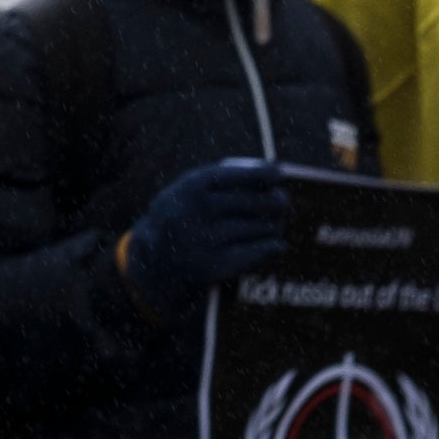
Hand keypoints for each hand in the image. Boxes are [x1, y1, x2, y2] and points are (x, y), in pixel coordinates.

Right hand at [116, 156, 283, 316]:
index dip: (261, 173)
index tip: (281, 173)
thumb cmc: (180, 218)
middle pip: (254, 203)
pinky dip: (271, 248)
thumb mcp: (186, 192)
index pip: (235, 175)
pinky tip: (277, 245)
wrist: (153, 262)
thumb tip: (271, 172)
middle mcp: (198, 211)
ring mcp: (206, 239)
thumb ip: (220, 180)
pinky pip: (256, 253)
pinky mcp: (215, 266)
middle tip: (284, 202)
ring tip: (277, 224)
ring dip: (274, 226)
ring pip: (258, 228)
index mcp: (190, 187)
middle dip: (275, 201)